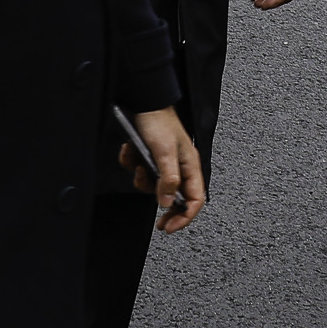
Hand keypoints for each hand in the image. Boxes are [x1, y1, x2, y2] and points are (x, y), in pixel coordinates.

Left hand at [119, 107, 204, 232]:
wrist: (143, 101)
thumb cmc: (160, 121)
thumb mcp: (165, 152)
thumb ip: (169, 178)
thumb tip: (169, 202)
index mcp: (190, 165)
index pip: (196, 199)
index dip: (186, 216)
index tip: (170, 226)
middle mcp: (179, 167)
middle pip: (177, 198)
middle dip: (165, 208)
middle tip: (159, 223)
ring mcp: (163, 163)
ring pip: (154, 187)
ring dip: (141, 179)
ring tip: (137, 165)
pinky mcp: (149, 158)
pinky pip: (140, 172)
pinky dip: (131, 164)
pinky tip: (130, 151)